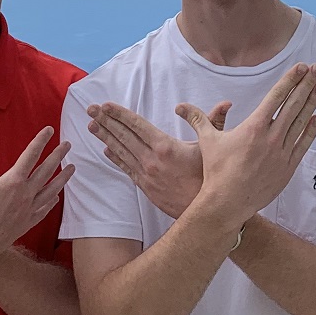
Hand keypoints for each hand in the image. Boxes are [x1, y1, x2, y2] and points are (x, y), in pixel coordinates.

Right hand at [0, 130, 72, 270]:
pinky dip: (51, 202)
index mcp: (12, 182)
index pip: (30, 155)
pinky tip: (55, 199)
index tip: (49, 130)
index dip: (40, 141)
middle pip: (46, 171)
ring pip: (50, 191)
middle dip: (58, 156)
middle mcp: (25, 195)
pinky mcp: (25, 224)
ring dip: (62, 178)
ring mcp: (27, 211)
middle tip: (68, 144)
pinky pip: (43, 210)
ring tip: (72, 169)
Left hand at [85, 98, 233, 218]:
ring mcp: (146, 174)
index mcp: (165, 146)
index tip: (106, 105)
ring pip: (121, 152)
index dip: (120, 114)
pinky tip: (106, 150)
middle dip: (106, 121)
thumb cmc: (210, 176)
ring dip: (105, 137)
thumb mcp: (212, 146)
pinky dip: (115, 158)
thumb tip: (224, 104)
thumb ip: (213, 122)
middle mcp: (151, 160)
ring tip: (92, 126)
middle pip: (124, 136)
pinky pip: (127, 169)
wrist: (206, 210)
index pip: (137, 125)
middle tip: (91, 110)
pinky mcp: (146, 187)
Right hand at [179, 63, 315, 232]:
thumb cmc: (216, 171)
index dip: (289, 80)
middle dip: (306, 85)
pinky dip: (311, 131)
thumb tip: (180, 106)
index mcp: (254, 127)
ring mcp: (281, 153)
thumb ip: (198, 119)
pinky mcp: (287, 168)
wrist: (227, 203)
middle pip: (293, 105)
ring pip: (301, 123)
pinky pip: (302, 145)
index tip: (300, 67)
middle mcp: (271, 137)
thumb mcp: (208, 141)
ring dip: (312, 103)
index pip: (276, 97)